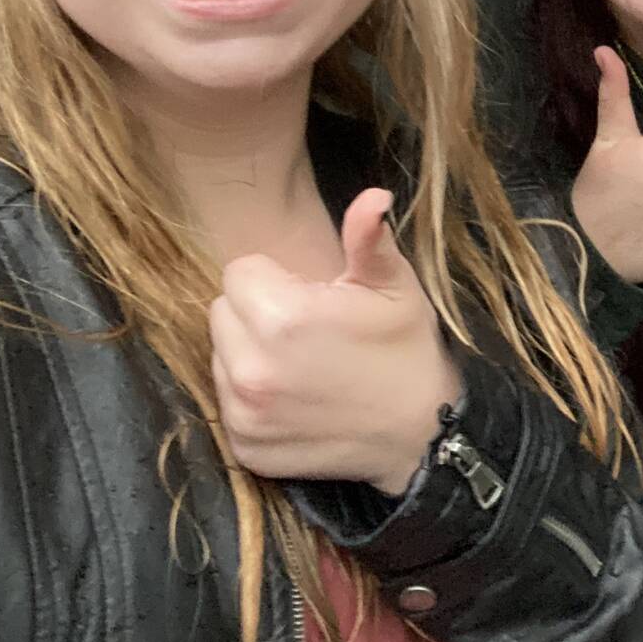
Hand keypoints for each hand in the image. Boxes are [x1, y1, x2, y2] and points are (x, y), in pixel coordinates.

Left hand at [211, 188, 461, 495]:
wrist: (422, 431)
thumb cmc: (406, 349)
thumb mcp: (394, 287)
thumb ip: (368, 239)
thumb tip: (373, 196)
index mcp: (283, 317)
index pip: (239, 273)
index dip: (276, 279)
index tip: (311, 298)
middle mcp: (252, 367)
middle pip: (222, 312)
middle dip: (255, 314)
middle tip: (305, 331)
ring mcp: (245, 412)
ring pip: (221, 357)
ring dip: (249, 355)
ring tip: (301, 364)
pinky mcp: (245, 446)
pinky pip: (227, 403)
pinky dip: (253, 399)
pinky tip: (295, 398)